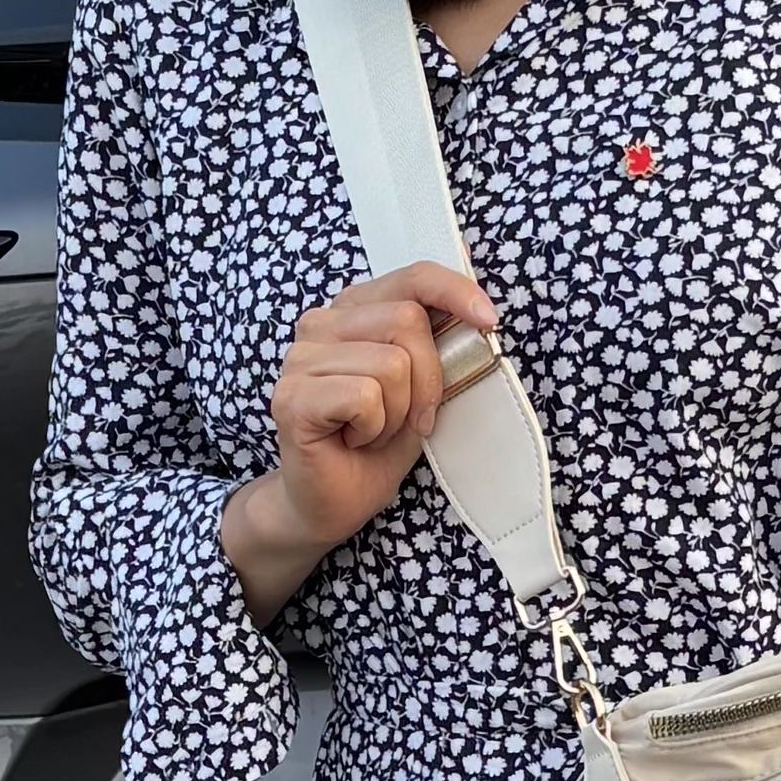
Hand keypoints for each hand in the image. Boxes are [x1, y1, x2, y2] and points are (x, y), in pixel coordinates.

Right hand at [218, 259, 499, 616]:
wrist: (333, 503)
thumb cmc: (377, 444)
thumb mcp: (421, 388)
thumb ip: (438, 347)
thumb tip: (479, 312)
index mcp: (353, 311)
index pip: (412, 277)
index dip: (456, 292)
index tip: (489, 321)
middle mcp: (320, 324)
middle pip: (408, 321)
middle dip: (427, 380)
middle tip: (406, 418)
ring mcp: (299, 359)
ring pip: (391, 364)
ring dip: (398, 413)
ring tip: (373, 432)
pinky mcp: (292, 397)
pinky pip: (365, 397)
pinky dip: (374, 428)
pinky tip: (354, 441)